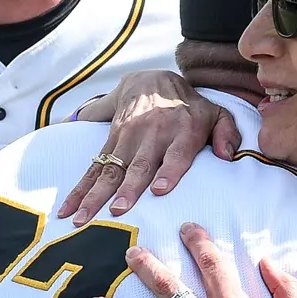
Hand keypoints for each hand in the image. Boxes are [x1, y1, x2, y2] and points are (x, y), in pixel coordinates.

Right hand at [57, 71, 241, 225]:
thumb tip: (227, 155)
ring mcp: (127, 138)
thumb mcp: (215, 113)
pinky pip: (93, 167)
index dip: (168, 170)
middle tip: (118, 211)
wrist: (152, 79)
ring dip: (96, 194)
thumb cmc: (189, 108)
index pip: (176, 152)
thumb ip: (226, 133)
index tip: (159, 189)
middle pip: (138, 165)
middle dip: (127, 188)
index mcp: (181, 130)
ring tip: (83, 217)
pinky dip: (79, 188)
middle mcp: (152, 134)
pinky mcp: (109, 142)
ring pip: (111, 169)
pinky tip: (68, 209)